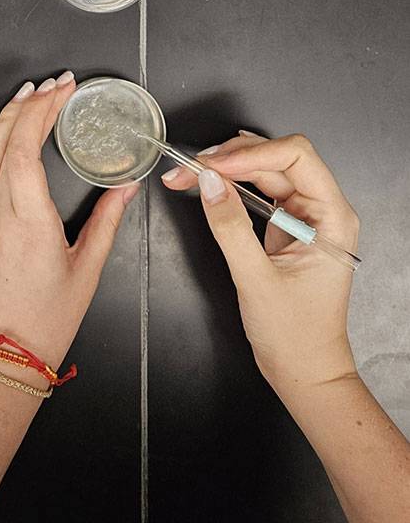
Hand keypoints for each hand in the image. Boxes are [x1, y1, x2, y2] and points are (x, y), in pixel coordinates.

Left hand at [0, 74, 137, 371]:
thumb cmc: (43, 322)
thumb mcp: (87, 271)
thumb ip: (107, 221)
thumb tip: (126, 187)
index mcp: (28, 221)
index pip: (28, 146)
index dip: (44, 109)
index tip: (63, 89)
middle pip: (4, 141)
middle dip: (29, 104)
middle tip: (52, 85)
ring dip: (1, 118)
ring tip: (23, 95)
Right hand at [161, 132, 359, 394]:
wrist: (304, 369)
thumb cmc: (295, 334)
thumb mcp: (255, 279)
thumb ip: (230, 227)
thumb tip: (208, 183)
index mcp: (333, 217)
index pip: (296, 157)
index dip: (251, 153)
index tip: (211, 166)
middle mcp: (322, 211)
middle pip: (278, 159)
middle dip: (231, 157)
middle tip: (189, 169)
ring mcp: (303, 218)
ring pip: (264, 173)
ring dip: (226, 169)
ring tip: (189, 174)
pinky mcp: (283, 228)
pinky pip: (257, 194)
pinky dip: (229, 186)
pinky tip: (208, 185)